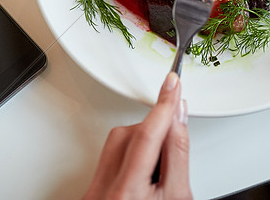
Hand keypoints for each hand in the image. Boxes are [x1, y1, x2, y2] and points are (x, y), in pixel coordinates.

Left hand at [83, 72, 191, 199]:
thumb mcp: (178, 196)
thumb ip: (178, 154)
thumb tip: (177, 117)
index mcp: (127, 191)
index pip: (147, 134)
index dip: (163, 105)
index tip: (172, 82)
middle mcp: (103, 189)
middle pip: (130, 135)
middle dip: (155, 132)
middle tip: (171, 153)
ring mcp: (94, 190)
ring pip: (118, 143)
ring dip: (143, 145)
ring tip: (159, 173)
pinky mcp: (91, 191)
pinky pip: (110, 159)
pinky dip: (131, 159)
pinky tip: (144, 177)